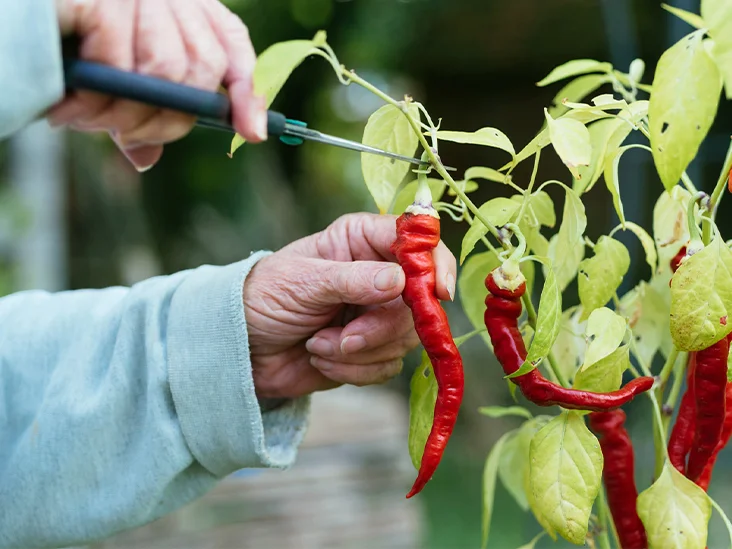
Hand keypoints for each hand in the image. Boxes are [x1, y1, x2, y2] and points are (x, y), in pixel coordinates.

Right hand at [51, 0, 264, 170]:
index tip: (254, 133)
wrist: (10, 17)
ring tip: (85, 121)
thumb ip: (133, 115)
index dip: (247, 92)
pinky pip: (122, 61)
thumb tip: (145, 161)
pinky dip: (96, 98)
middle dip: (167, 119)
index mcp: (180, 7)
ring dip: (128, 114)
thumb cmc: (61, 49)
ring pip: (167, 71)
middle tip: (122, 133)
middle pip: (203, 67)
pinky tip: (68, 107)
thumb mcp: (107, 84)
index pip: (231, 44)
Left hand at [244, 213, 456, 398]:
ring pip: (405, 339)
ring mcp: (377, 314)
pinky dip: (354, 371)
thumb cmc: (263, 296)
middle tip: (344, 338)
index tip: (437, 292)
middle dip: (380, 328)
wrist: (240, 347)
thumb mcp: (303, 282)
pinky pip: (388, 366)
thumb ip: (352, 280)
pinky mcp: (372, 350)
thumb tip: (402, 280)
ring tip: (318, 346)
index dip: (434, 263)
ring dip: (359, 352)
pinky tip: (321, 359)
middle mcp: (378, 273)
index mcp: (362, 240)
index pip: (416, 241)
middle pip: (418, 301)